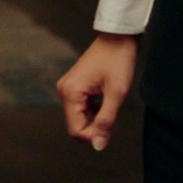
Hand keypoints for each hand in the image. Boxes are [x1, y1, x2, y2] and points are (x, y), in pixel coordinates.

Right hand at [56, 32, 137, 150]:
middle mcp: (64, 90)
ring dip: (96, 117)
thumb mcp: (116, 94)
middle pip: (77, 124)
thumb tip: (98, 145)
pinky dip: (95, 109)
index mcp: (70, 93)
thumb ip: (106, 121)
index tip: (111, 126)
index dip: (94, 135)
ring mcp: (68, 87)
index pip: (76, 130)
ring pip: (80, 117)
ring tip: (111, 102)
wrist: (119, 37)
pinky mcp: (74, 85)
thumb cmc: (118, 61)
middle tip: (113, 111)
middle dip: (95, 125)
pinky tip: (106, 98)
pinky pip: (82, 107)